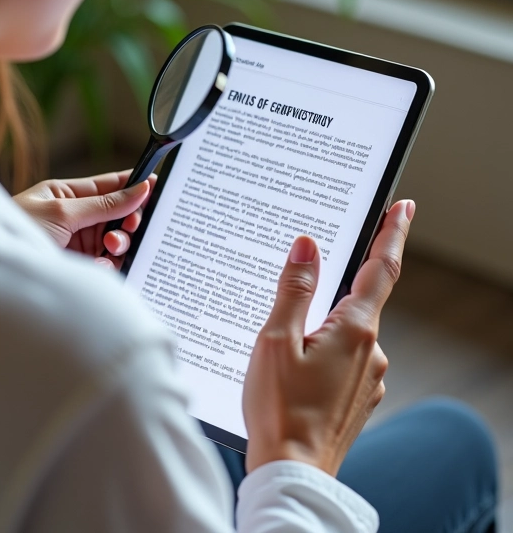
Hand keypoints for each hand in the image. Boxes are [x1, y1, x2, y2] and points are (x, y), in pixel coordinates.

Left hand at [13, 171, 154, 267]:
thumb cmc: (17, 231)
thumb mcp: (62, 212)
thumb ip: (104, 203)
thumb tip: (140, 188)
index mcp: (66, 194)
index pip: (109, 185)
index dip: (133, 185)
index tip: (156, 186)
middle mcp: (75, 218)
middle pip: (118, 215)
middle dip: (127, 220)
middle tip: (128, 226)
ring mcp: (77, 243)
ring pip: (116, 241)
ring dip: (119, 244)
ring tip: (111, 248)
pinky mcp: (79, 267)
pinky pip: (107, 264)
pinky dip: (109, 265)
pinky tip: (99, 265)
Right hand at [243, 199, 414, 476]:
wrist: (293, 473)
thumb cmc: (280, 408)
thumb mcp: (277, 339)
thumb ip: (295, 288)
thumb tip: (308, 244)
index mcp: (354, 330)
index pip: (381, 269)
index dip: (392, 233)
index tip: (403, 206)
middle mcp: (371, 351)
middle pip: (357, 301)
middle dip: (331, 292)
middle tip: (299, 302)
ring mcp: (368, 378)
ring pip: (347, 333)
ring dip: (322, 329)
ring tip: (284, 348)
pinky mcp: (358, 398)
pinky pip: (344, 359)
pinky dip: (324, 353)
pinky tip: (296, 371)